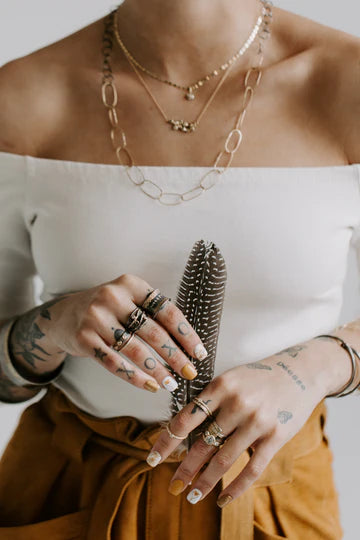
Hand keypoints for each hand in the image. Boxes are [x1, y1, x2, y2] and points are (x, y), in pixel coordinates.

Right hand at [19, 274, 206, 392]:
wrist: (62, 316)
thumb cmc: (107, 310)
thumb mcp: (128, 299)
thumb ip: (152, 313)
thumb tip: (187, 345)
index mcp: (131, 284)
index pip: (166, 310)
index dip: (185, 334)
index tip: (200, 353)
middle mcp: (113, 297)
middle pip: (153, 332)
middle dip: (175, 356)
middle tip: (190, 373)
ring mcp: (96, 318)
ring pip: (134, 350)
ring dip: (157, 370)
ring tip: (171, 384)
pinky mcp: (83, 338)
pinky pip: (115, 363)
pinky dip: (135, 378)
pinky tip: (150, 386)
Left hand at [145, 338, 342, 504]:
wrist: (300, 371)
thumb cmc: (258, 377)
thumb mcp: (230, 378)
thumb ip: (210, 401)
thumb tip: (184, 432)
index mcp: (220, 386)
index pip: (185, 419)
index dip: (166, 442)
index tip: (152, 459)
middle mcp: (237, 404)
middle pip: (202, 444)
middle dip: (184, 469)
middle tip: (172, 486)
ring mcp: (257, 422)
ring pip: (223, 460)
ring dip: (205, 482)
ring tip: (192, 496)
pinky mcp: (276, 437)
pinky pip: (251, 469)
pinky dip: (235, 488)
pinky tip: (222, 499)